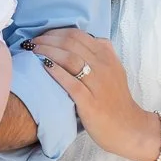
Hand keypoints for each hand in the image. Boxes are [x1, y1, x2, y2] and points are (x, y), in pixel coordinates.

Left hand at [26, 28, 159, 160]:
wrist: (128, 127)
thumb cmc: (116, 100)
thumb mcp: (114, 70)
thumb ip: (101, 53)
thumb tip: (84, 38)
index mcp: (107, 56)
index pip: (78, 35)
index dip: (56, 32)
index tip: (42, 36)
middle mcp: (103, 66)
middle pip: (71, 43)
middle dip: (47, 39)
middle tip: (32, 43)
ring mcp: (97, 84)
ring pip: (69, 58)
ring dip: (47, 51)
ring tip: (32, 51)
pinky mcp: (90, 102)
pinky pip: (70, 82)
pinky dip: (55, 72)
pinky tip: (43, 66)